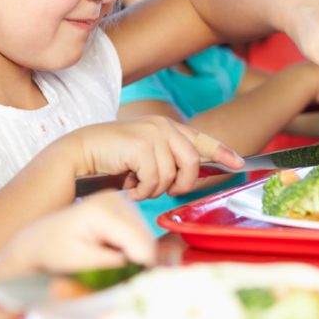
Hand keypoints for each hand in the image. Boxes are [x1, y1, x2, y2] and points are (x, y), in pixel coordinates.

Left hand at [0, 192, 155, 277]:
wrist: (38, 240)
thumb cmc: (53, 253)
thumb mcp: (81, 262)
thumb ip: (113, 262)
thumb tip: (142, 262)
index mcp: (102, 211)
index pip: (139, 240)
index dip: (141, 264)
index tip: (132, 281)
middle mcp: (113, 198)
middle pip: (145, 235)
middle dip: (138, 258)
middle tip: (119, 274)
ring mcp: (117, 199)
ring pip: (144, 233)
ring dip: (134, 252)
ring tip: (109, 260)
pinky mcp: (119, 205)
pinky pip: (136, 230)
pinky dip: (130, 245)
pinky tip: (111, 251)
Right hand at [70, 116, 243, 199]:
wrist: (79, 153)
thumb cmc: (111, 159)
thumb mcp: (145, 158)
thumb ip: (167, 161)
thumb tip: (189, 177)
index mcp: (166, 127)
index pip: (201, 139)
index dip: (223, 152)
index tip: (239, 163)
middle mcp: (163, 126)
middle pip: (192, 163)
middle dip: (181, 184)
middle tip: (163, 192)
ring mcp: (153, 134)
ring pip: (172, 176)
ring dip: (154, 190)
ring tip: (137, 187)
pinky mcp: (142, 145)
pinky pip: (155, 180)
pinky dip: (143, 191)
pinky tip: (129, 189)